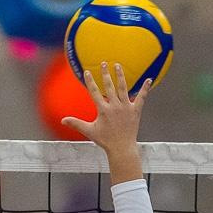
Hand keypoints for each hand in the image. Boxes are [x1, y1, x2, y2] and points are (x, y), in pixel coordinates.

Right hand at [59, 63, 149, 184]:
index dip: (90, 81)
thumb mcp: (89, 131)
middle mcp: (115, 106)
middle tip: (104, 63)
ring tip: (118, 66)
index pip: (94, 92)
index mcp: (103, 110)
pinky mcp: (136, 110)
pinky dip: (145, 88)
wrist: (121, 148)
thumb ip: (76, 123)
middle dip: (106, 74)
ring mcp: (126, 107)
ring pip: (123, 88)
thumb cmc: (105, 140)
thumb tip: (62, 120)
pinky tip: (149, 79)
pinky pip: (142, 97)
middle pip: (109, 86)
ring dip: (120, 76)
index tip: (87, 72)